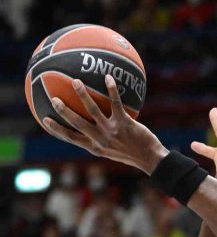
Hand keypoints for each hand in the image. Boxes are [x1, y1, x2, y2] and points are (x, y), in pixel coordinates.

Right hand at [43, 75, 168, 174]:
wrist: (150, 159)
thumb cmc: (132, 153)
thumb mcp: (112, 150)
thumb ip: (100, 140)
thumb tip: (92, 127)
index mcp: (95, 147)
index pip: (71, 138)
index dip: (57, 129)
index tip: (45, 119)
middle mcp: (101, 140)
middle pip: (77, 123)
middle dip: (64, 111)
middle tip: (54, 98)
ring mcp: (112, 131)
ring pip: (93, 110)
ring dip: (83, 95)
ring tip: (75, 81)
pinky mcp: (124, 123)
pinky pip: (116, 103)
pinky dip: (111, 89)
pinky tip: (108, 77)